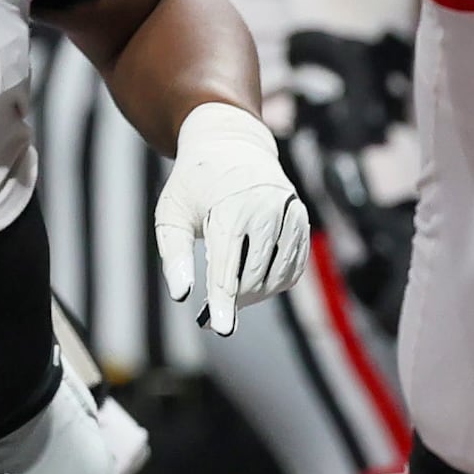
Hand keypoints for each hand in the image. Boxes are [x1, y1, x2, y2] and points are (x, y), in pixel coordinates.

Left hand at [152, 104, 309, 336]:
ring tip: (231, 295)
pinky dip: (275, 282)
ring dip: (254, 295)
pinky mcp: (301, 220)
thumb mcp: (171, 213)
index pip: (227, 266)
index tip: (222, 329)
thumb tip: (182, 294)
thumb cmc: (194, 183)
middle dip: (233, 300)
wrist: (232, 144)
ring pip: (276, 276)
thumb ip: (172, 254)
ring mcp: (288, 214)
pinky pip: (293, 267)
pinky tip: (255, 282)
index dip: (224, 301)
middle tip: (210, 315)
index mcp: (229, 208)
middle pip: (253, 276)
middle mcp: (265, 210)